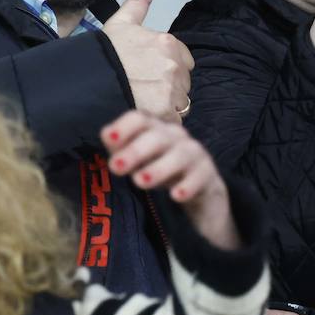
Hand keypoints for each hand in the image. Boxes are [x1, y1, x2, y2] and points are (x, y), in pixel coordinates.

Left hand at [102, 110, 239, 249]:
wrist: (199, 188)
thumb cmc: (160, 168)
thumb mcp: (138, 160)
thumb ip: (121, 148)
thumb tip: (107, 135)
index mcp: (154, 129)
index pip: (140, 119)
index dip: (124, 126)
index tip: (109, 139)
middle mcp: (175, 136)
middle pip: (157, 137)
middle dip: (136, 151)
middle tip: (117, 167)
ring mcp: (194, 153)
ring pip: (179, 156)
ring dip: (158, 168)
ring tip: (140, 181)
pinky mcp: (208, 174)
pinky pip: (200, 177)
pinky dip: (188, 186)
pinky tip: (176, 196)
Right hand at [103, 0, 193, 122]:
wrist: (85, 82)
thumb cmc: (102, 53)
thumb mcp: (121, 21)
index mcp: (168, 42)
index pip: (183, 60)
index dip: (166, 68)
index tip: (146, 72)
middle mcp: (174, 66)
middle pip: (183, 83)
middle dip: (167, 87)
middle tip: (140, 88)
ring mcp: (171, 91)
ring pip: (179, 103)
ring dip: (165, 105)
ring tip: (140, 102)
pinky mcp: (165, 114)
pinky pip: (172, 121)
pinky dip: (161, 121)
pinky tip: (142, 113)